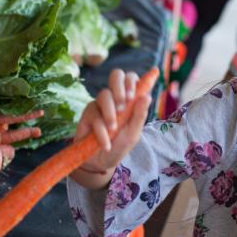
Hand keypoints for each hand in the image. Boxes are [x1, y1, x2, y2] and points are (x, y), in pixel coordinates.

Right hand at [70, 69, 151, 188]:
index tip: (132, 95)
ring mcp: (101, 103)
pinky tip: (105, 144)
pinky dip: (101, 131)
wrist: (101, 162)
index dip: (132, 80)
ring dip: (110, 113)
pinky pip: (95, 115)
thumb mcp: (133, 133)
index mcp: (130, 99)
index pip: (131, 78)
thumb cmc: (120, 145)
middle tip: (123, 107)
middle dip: (120, 88)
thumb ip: (139, 115)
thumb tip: (147, 96)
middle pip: (116, 75)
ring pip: (104, 95)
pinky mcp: (88, 113)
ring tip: (113, 130)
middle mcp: (115, 97)